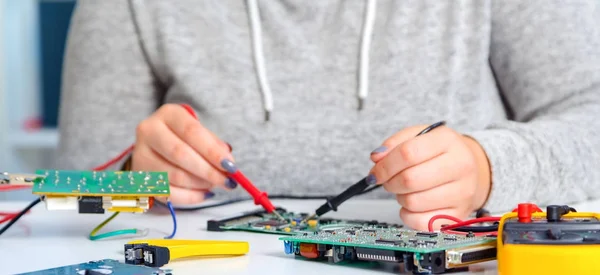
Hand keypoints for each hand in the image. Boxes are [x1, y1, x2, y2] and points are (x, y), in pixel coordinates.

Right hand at [131, 104, 236, 204]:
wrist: (158, 144)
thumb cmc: (185, 137)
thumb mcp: (200, 132)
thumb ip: (214, 146)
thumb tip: (227, 163)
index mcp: (168, 115)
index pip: (191, 132)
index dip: (212, 151)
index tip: (230, 165)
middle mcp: (149, 131)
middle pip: (179, 153)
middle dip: (208, 170)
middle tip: (226, 180)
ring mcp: (140, 155)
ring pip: (173, 175)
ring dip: (200, 184)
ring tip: (215, 184)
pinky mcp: (139, 178)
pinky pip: (167, 193)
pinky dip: (190, 197)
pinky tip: (204, 193)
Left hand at [368, 125, 491, 230]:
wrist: (470, 168)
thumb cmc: (439, 152)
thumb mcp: (419, 136)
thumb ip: (395, 143)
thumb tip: (377, 159)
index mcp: (447, 141)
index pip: (408, 153)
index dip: (385, 165)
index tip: (376, 171)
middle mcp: (460, 166)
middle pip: (410, 180)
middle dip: (390, 182)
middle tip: (388, 181)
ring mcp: (462, 193)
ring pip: (413, 202)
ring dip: (400, 197)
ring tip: (405, 190)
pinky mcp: (458, 215)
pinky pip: (420, 222)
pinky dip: (408, 215)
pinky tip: (412, 204)